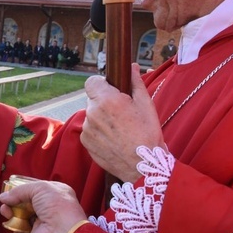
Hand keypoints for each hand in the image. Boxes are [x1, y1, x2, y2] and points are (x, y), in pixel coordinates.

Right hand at [0, 180, 86, 232]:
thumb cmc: (57, 207)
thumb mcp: (40, 188)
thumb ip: (20, 190)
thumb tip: (4, 196)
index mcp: (55, 195)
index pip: (36, 190)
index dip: (23, 189)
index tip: (11, 190)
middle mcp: (49, 209)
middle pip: (26, 204)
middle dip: (14, 202)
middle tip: (5, 202)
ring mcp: (42, 225)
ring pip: (21, 218)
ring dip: (11, 214)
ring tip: (6, 212)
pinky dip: (15, 229)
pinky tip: (13, 224)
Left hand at [81, 64, 165, 182]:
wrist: (142, 165)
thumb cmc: (147, 133)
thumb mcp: (146, 104)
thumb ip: (135, 83)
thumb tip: (131, 67)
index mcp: (107, 100)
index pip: (91, 82)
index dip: (101, 84)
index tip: (111, 89)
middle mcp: (92, 113)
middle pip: (93, 99)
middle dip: (104, 102)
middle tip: (121, 112)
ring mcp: (87, 129)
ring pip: (91, 115)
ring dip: (101, 118)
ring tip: (119, 129)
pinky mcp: (85, 142)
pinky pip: (89, 130)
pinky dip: (98, 132)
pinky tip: (113, 139)